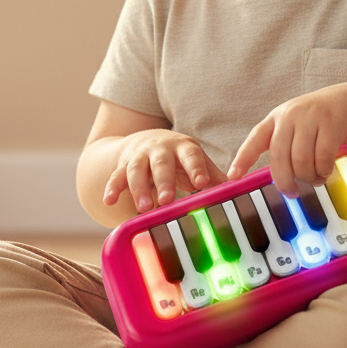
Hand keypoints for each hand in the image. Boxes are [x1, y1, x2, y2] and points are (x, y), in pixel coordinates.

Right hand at [103, 129, 226, 212]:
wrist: (143, 140)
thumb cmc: (177, 156)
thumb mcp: (194, 160)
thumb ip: (213, 175)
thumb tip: (238, 188)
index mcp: (182, 147)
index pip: (191, 155)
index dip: (196, 168)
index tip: (203, 184)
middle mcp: (159, 149)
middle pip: (161, 163)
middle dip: (164, 181)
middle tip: (168, 200)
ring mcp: (139, 156)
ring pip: (137, 170)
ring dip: (139, 188)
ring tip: (144, 207)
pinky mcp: (123, 165)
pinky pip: (116, 176)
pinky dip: (112, 188)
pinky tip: (108, 201)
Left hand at [227, 84, 346, 196]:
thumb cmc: (322, 119)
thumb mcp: (297, 123)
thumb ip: (284, 142)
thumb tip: (278, 176)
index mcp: (277, 117)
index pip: (255, 138)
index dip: (242, 159)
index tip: (233, 177)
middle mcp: (290, 115)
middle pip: (278, 157)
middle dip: (284, 181)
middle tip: (291, 193)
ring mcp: (311, 118)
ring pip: (301, 161)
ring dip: (308, 177)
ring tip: (315, 179)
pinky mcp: (332, 125)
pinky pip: (323, 158)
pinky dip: (323, 171)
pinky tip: (326, 172)